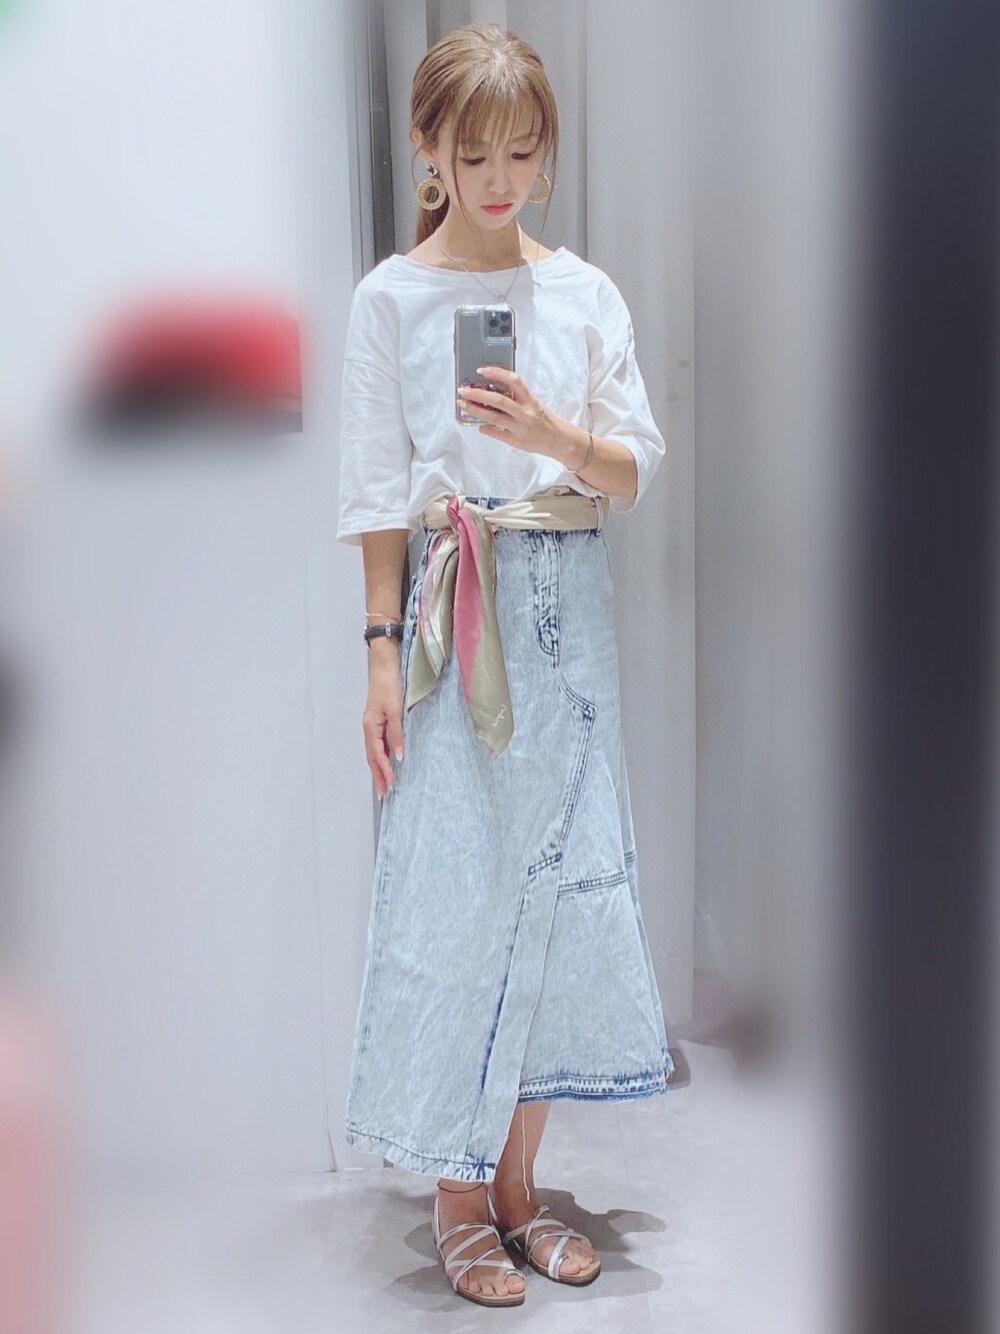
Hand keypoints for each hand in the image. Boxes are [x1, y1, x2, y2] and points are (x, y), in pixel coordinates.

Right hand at [363, 647, 404, 798]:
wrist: (385, 665)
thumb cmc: (388, 684)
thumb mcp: (395, 710)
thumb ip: (398, 733)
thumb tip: (400, 756)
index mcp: (370, 726)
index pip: (377, 755)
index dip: (384, 771)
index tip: (391, 785)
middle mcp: (369, 727)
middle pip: (372, 757)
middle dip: (379, 776)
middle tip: (384, 794)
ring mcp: (373, 724)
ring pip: (375, 752)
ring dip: (380, 768)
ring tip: (386, 783)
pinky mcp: (379, 720)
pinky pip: (380, 743)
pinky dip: (383, 755)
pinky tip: (390, 761)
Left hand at [457, 365, 569, 459]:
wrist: (559, 440)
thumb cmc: (545, 419)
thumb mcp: (534, 403)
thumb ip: (517, 397)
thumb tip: (493, 391)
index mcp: (530, 399)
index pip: (513, 381)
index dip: (496, 373)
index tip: (481, 370)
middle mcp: (525, 412)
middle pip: (498, 401)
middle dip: (477, 394)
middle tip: (463, 391)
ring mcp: (519, 427)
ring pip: (493, 417)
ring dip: (475, 410)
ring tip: (462, 406)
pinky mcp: (515, 440)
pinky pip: (496, 433)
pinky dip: (485, 428)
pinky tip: (478, 424)